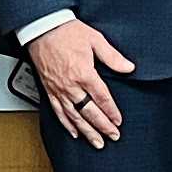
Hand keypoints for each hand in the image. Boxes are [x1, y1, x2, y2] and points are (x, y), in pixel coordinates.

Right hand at [27, 20, 133, 144]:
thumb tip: (128, 67)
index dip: (112, 112)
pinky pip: (59, 112)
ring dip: (87, 131)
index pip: (102, 99)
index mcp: (84, 73)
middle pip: (90, 112)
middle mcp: (71, 85)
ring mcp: (59, 90)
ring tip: (97, 142)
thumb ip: (112, 57)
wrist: (42, 28)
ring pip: (74, 116)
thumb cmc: (67, 32)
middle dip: (103, 126)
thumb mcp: (95, 40)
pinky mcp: (49, 90)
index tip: (118, 121)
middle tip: (113, 136)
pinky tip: (74, 132)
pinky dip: (67, 124)